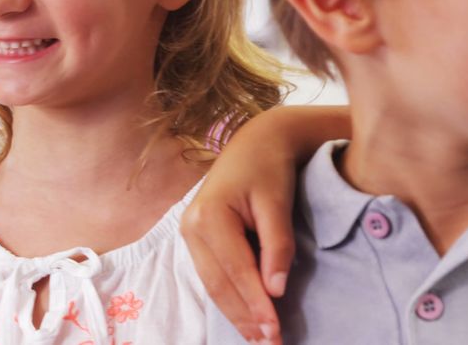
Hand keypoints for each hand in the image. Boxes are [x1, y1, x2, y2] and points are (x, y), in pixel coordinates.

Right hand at [181, 104, 348, 343]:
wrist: (256, 143)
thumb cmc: (269, 169)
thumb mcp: (278, 203)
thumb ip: (277, 246)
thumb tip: (276, 290)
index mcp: (209, 215)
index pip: (236, 270)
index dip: (256, 304)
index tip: (277, 331)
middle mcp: (191, 227)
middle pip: (218, 284)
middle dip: (244, 318)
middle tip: (270, 344)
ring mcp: (189, 233)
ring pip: (212, 285)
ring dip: (236, 315)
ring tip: (259, 339)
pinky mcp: (196, 239)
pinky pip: (211, 276)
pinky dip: (230, 299)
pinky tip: (246, 318)